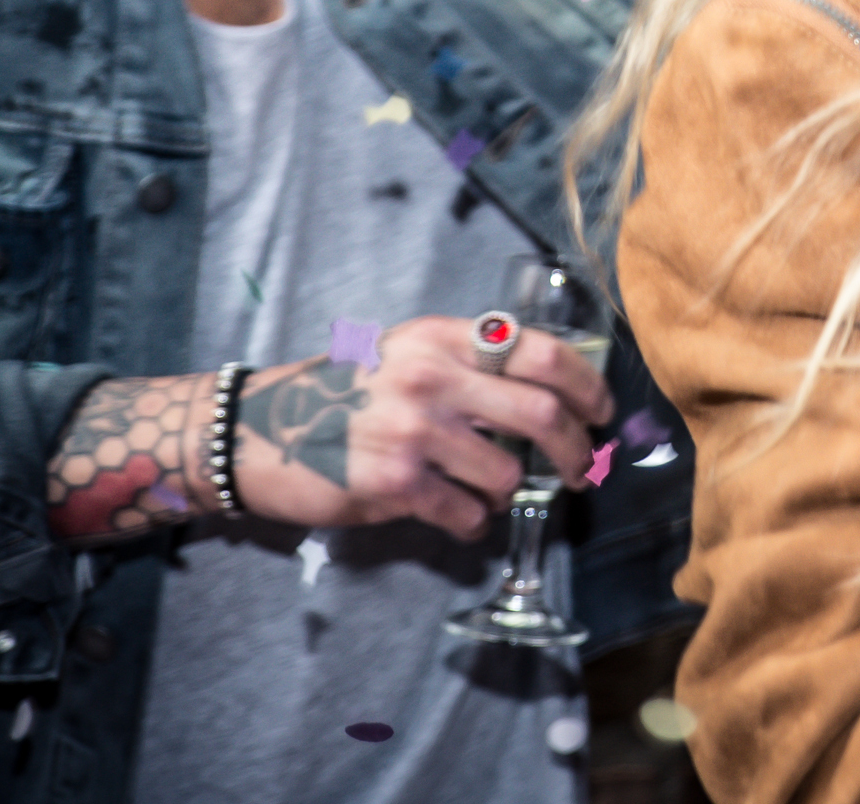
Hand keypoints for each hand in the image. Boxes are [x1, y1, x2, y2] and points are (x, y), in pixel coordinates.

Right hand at [230, 315, 614, 539]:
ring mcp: (412, 430)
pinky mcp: (392, 482)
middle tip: (580, 470)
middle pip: (542, 414)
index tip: (602, 412)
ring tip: (488, 492)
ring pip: (505, 474)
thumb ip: (468, 361)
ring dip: (508, 492)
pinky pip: (464, 513)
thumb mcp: (406, 351)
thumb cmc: (342, 392)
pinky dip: (471, 521)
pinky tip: (457, 514)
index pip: (541, 351)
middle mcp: (431, 376)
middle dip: (576, 450)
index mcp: (442, 337)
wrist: (257, 428)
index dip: (587, 385)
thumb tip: (550, 390)